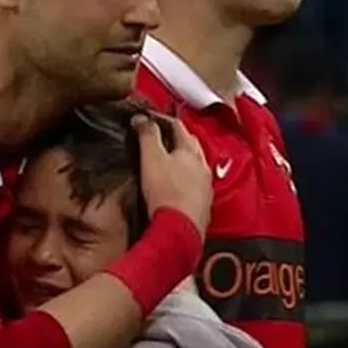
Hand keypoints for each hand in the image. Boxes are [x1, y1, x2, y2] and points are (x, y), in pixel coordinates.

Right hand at [134, 114, 211, 235]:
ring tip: (169, 161)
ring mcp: (206, 186)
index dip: (162, 119)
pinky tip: (178, 186)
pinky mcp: (204, 205)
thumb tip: (141, 118)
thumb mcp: (151, 158)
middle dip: (177, 138)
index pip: (178, 126)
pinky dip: (187, 179)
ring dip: (184, 160)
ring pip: (196, 165)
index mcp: (190, 151)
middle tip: (161, 136)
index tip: (148, 118)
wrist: (180, 229)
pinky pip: (196, 185)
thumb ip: (147, 135)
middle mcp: (203, 166)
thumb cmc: (165, 191)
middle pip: (190, 145)